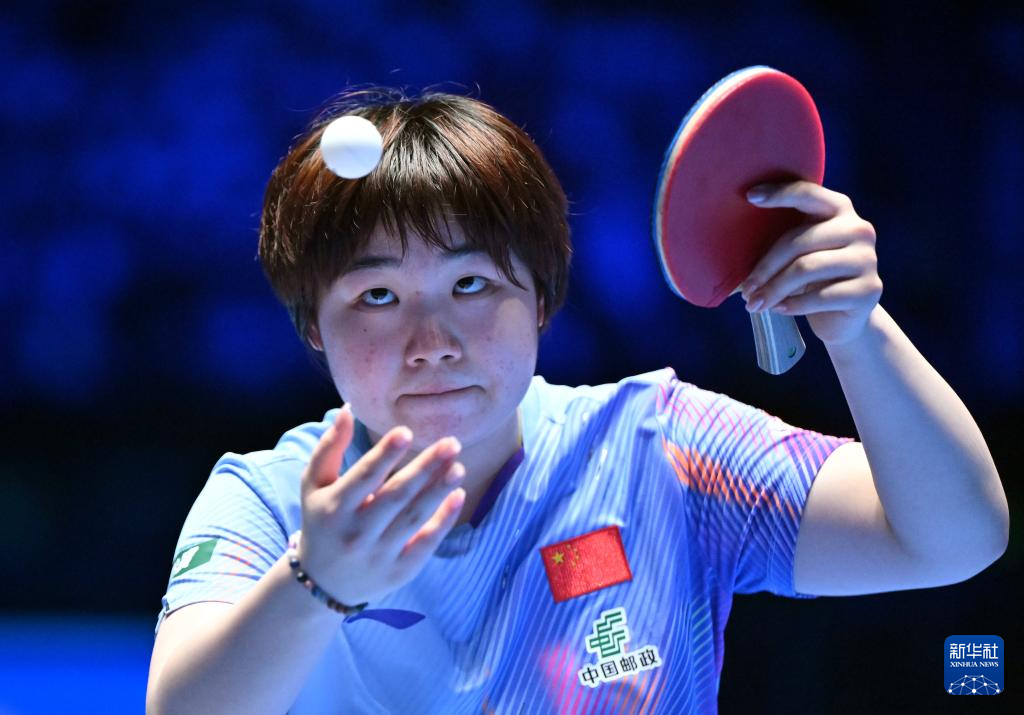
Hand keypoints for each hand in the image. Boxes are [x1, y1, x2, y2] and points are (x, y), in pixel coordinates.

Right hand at [298, 405, 466, 605]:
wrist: (321, 584)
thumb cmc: (322, 521)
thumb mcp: (314, 485)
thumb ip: (329, 447)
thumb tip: (348, 408)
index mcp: (334, 507)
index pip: (364, 476)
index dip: (385, 454)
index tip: (406, 432)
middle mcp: (357, 532)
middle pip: (396, 495)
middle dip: (425, 468)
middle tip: (451, 443)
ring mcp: (379, 554)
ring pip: (414, 518)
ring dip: (439, 490)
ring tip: (458, 466)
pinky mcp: (399, 571)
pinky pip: (425, 543)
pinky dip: (444, 520)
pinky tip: (458, 495)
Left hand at [739, 181, 882, 345]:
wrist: (844, 317)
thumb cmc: (812, 278)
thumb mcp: (799, 252)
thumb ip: (783, 237)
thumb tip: (735, 238)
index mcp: (839, 209)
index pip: (808, 193)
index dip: (779, 193)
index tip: (750, 196)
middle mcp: (858, 229)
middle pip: (798, 241)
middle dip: (765, 268)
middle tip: (745, 290)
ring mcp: (867, 259)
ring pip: (806, 269)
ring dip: (773, 290)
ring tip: (754, 303)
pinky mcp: (868, 290)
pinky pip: (819, 297)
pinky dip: (792, 305)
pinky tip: (779, 309)